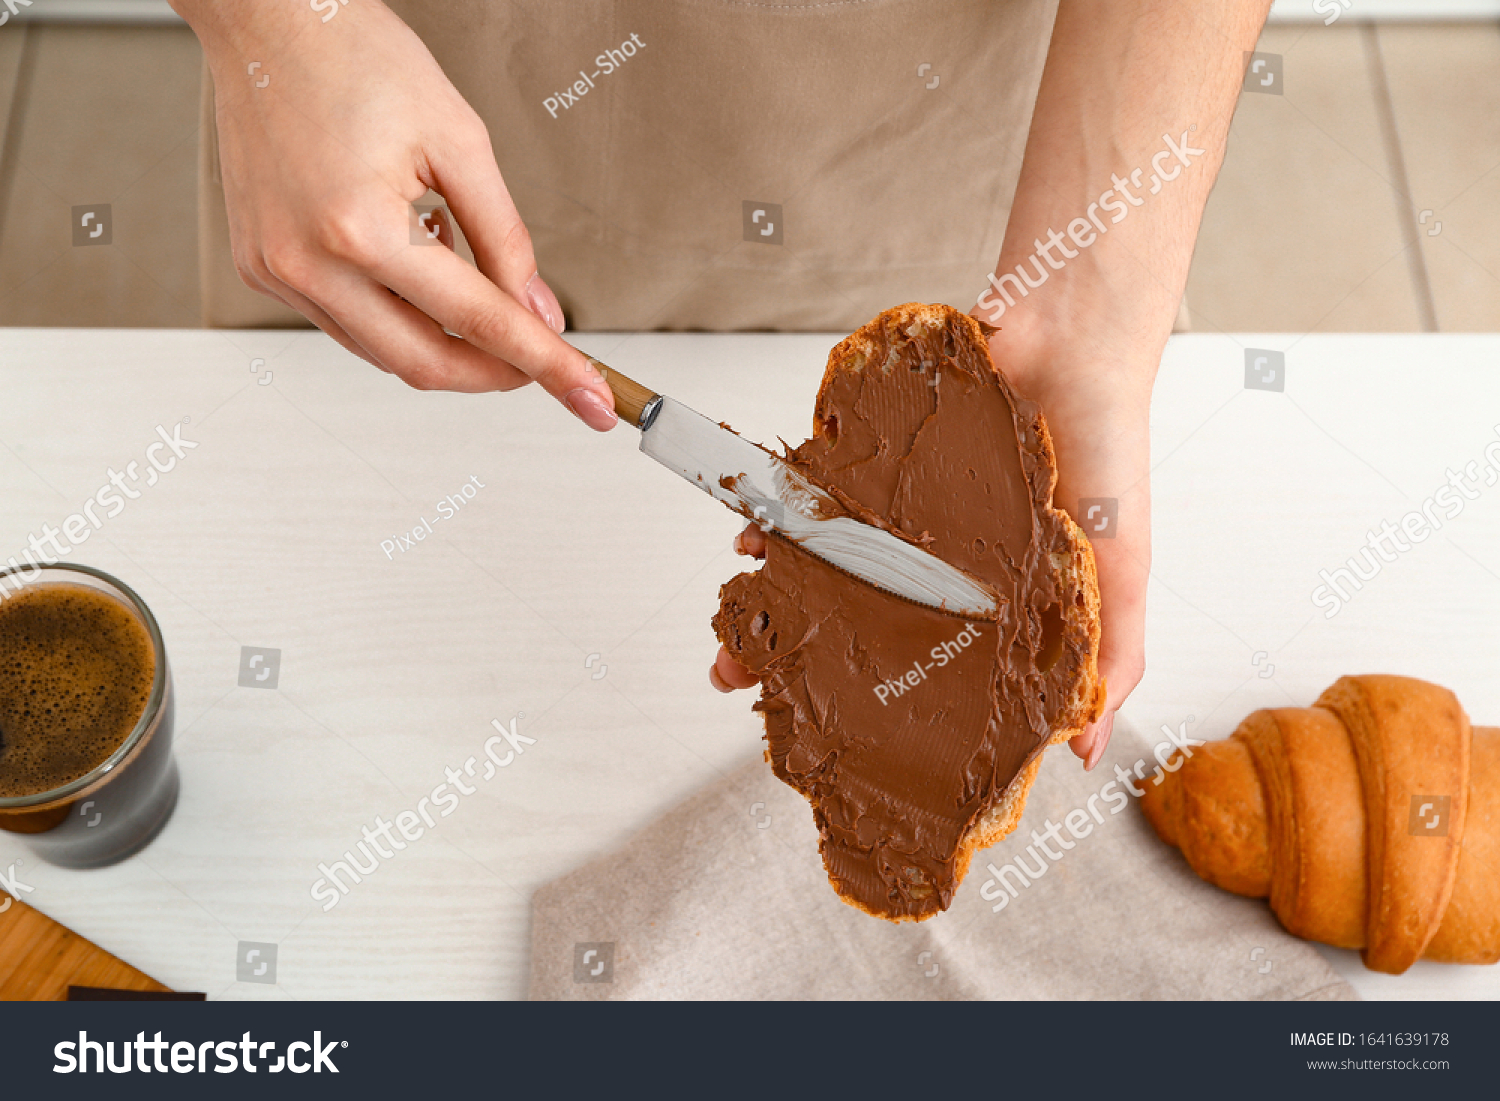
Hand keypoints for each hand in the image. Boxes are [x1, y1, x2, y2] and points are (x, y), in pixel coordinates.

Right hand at [173, 0, 615, 427]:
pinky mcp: (261, 268)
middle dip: (494, 374)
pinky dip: (397, 316)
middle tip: (543, 365)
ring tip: (476, 291)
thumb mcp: (459, 140)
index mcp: (359, 228)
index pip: (476, 321)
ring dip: (444, 344)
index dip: (543, 363)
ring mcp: (277, 271)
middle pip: (424, 363)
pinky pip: (345, 323)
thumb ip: (504, 237)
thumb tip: (536, 310)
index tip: (587, 393)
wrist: (266, 22)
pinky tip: (417, 268)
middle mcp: (307, 262)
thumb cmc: (353, 57)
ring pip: (382, 352)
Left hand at [709, 325, 1151, 775]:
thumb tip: (1089, 753)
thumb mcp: (1123, 570)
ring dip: (771, 595)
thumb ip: (1111, 658)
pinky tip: (756, 541)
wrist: (1071, 340)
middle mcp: (933, 561)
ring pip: (821, 562)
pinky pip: (812, 494)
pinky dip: (778, 519)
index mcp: (988, 601)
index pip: (920, 666)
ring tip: (733, 627)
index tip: (827, 740)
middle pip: (855, 620)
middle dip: (795, 656)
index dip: (875, 703)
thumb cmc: (1105, 451)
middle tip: (742, 681)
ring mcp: (896, 512)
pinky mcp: (870, 461)